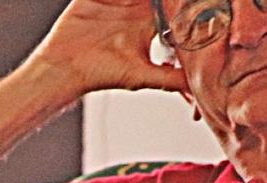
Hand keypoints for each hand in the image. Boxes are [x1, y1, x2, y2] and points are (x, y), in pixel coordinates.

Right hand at [29, 0, 187, 96]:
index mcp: (149, 23)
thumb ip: (172, 79)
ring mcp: (116, 0)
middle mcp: (135, 9)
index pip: (173, 5)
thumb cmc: (101, 74)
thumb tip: (200, 88)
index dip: (184, 3)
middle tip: (155, 0)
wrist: (66, 70)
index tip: (198, 1)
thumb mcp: (142, 75)